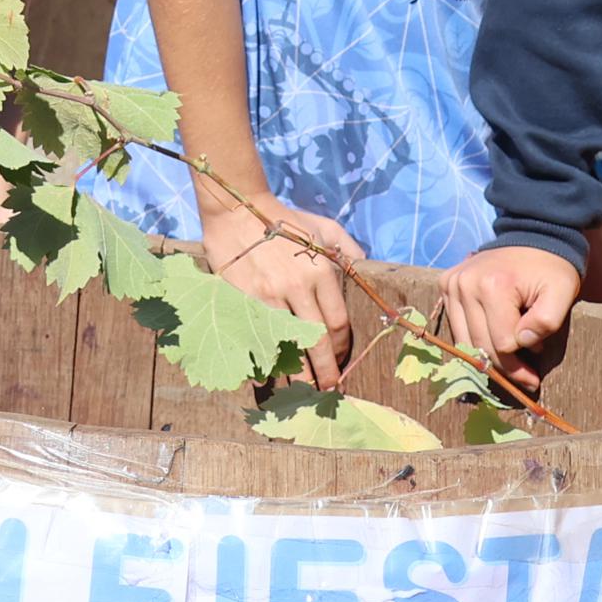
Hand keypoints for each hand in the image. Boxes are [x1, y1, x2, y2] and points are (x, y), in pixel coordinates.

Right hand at [201, 193, 365, 382]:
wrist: (237, 210)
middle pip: (319, 342)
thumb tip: (364, 268)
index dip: (342, 348)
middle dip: (327, 371)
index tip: (341, 360)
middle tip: (330, 390)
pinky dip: (269, 359)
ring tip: (305, 391)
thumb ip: (347, 247)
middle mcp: (298, 286)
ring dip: (300, 374)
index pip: (338, 322)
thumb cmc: (283, 220)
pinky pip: (262, 338)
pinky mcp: (245, 299)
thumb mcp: (322, 226)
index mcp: (321, 270)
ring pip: (290, 345)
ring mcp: (269, 295)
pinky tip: (273, 375)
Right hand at [442, 242, 585, 359]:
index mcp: (493, 286)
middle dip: (505, 366)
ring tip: (511, 360)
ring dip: (487, 356)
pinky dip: (474, 339)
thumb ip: (546, 321)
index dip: (521, 361)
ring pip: (465, 341)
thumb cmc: (551, 270)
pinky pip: (456, 328)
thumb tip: (523, 343)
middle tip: (526, 376)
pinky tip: (493, 338)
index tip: (537, 364)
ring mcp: (452, 283)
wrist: (533, 236)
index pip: (502, 344)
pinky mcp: (446, 284)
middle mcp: (465, 284)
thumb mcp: (562, 293)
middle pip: (480, 346)